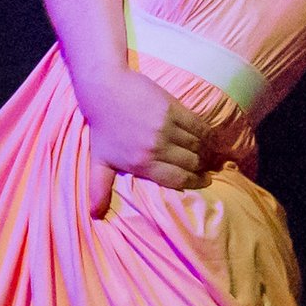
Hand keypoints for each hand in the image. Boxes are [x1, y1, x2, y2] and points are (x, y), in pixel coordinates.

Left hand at [77, 71, 218, 215]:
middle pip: (191, 163)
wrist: (105, 90)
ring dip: (207, 152)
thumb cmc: (102, 128)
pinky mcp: (173, 108)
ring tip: (210, 155)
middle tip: (208, 170)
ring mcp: (166, 127)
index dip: (195, 183)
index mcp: (142, 163)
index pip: (178, 179)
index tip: (204, 182)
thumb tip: (94, 216)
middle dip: (202, 169)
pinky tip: (210, 138)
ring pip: (197, 145)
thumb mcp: (98, 161)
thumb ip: (100, 188)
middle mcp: (157, 147)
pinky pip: (198, 125)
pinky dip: (208, 134)